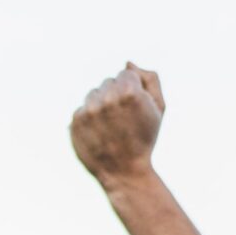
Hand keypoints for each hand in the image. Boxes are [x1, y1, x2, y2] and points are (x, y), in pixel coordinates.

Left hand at [70, 62, 165, 188]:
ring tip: (111, 126)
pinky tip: (99, 133)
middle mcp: (107, 98)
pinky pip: (83, 108)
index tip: (136, 108)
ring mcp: (89, 109)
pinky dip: (90, 118)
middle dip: (117, 95)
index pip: (127, 73)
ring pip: (94, 93)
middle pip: (109, 82)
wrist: (124, 171)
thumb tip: (128, 63)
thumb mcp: (159, 109)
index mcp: (130, 92)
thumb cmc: (144, 139)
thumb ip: (150, 80)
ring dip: (102, 104)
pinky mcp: (75, 120)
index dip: (134, 90)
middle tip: (124, 119)